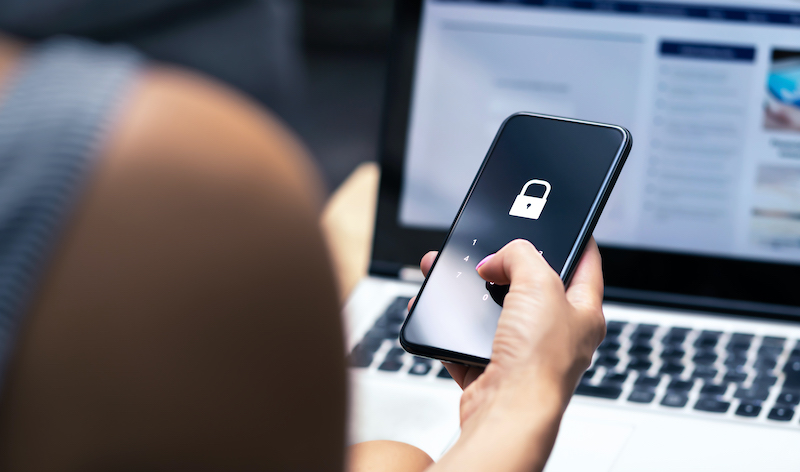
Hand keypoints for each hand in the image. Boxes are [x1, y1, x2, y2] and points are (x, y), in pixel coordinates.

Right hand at [409, 239, 604, 427]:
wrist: (507, 413)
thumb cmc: (539, 363)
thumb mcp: (539, 284)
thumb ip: (520, 255)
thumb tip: (496, 259)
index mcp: (583, 313)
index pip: (586, 265)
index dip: (575, 240)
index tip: (562, 223)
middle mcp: (556, 334)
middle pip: (530, 286)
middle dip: (503, 265)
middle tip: (489, 251)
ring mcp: (523, 353)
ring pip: (494, 311)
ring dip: (470, 294)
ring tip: (450, 276)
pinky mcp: (492, 369)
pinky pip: (467, 340)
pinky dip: (450, 327)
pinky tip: (440, 313)